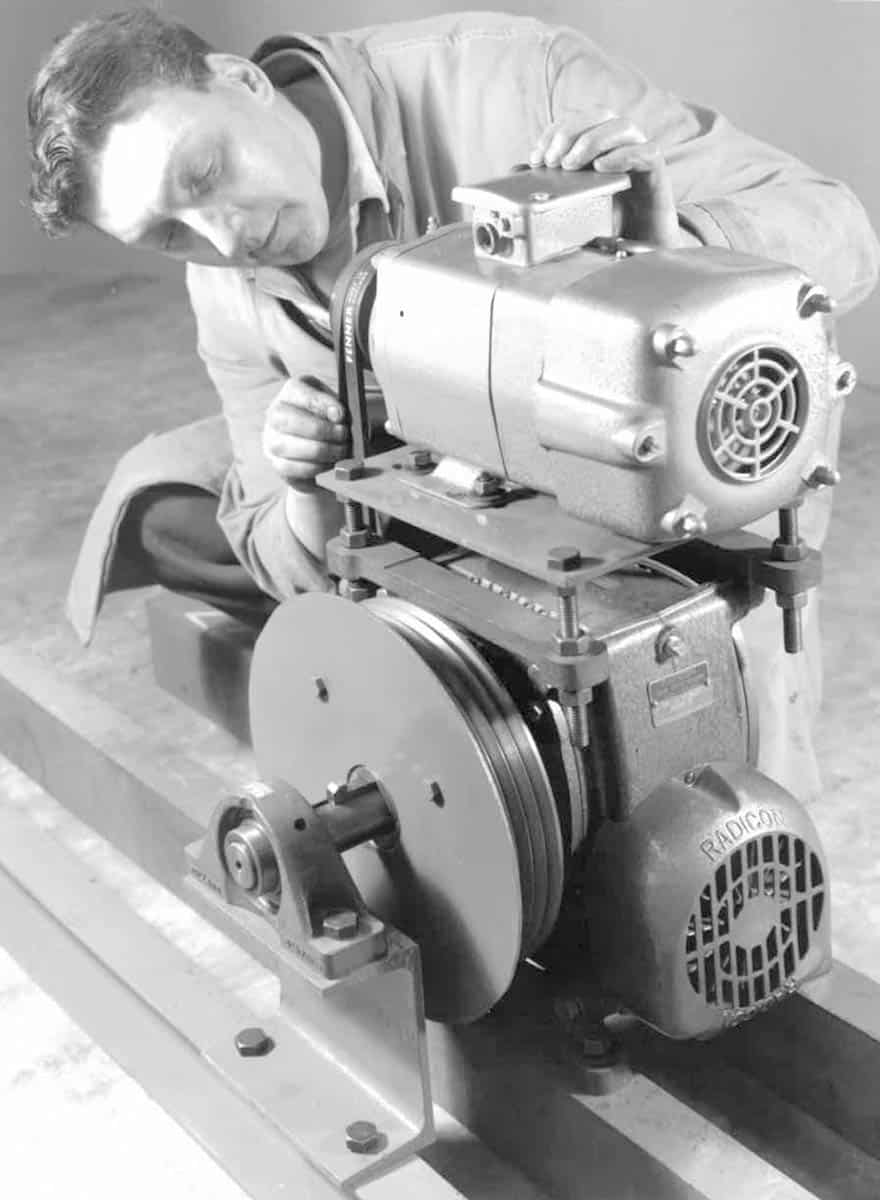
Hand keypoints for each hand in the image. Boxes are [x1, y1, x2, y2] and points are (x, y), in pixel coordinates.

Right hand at [262, 375, 349, 487]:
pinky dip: (318, 468)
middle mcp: (274, 414)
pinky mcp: (276, 464)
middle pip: (295, 422)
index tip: (341, 416)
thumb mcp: (332, 402)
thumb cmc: (325, 416)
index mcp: (291, 391)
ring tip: (341, 451)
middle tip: (344, 436)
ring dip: (326, 452)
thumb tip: (337, 416)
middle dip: (325, 431)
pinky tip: (329, 463)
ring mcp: (271, 440)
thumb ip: (336, 405)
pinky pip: (296, 470)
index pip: (304, 395)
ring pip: (296, 449)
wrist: (310, 438)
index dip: (325, 406)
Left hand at [529, 114, 680, 246]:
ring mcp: (641, 154)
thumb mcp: (574, 201)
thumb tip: (517, 170)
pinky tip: (602, 167)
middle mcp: (622, 143)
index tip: (537, 157)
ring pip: (623, 127)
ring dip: (592, 140)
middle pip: (599, 115)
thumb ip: (548, 183)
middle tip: (552, 160)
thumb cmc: (610, 221)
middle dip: (570, 132)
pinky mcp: (657, 172)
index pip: (578, 120)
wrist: (644, 247)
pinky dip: (623, 154)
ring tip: (572, 165)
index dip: (555, 131)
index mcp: (602, 144)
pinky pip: (646, 152)